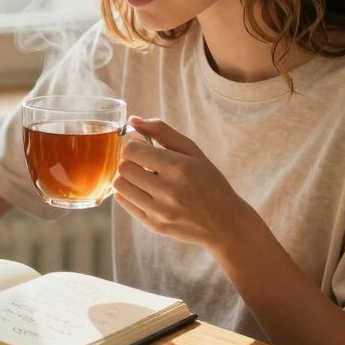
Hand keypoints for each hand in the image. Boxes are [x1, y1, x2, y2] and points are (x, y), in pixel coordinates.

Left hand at [113, 116, 256, 251]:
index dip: (133, 145)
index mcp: (179, 167)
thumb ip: (162, 132)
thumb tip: (133, 119)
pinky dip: (128, 193)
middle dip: (129, 161)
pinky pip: (124, 203)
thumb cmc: (210, 183)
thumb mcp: (193, 152)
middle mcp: (168, 190)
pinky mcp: (153, 224)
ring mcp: (159, 210)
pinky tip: (143, 191)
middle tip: (143, 163)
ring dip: (127, 177)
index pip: (131, 150)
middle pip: (123, 167)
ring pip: (119, 185)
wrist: (224, 223)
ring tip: (143, 177)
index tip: (143, 147)